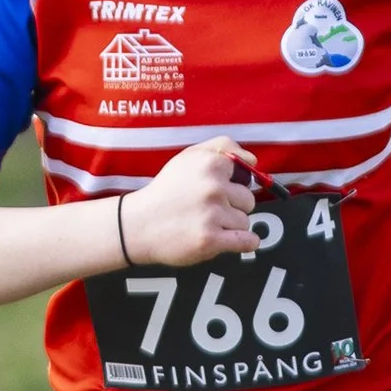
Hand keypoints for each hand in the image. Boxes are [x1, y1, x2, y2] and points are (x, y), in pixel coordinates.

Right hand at [120, 139, 259, 268]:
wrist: (137, 225)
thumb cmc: (165, 191)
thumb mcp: (188, 157)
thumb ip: (221, 147)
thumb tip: (252, 159)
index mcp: (210, 163)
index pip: (245, 173)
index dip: (232, 183)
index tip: (214, 190)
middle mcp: (213, 187)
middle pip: (248, 200)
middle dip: (232, 206)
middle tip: (207, 209)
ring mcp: (212, 214)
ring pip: (244, 221)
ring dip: (230, 225)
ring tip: (205, 223)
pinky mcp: (211, 239)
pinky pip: (248, 241)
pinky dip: (245, 243)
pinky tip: (231, 240)